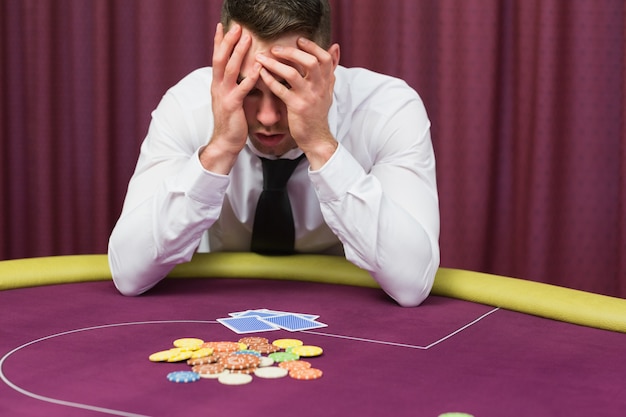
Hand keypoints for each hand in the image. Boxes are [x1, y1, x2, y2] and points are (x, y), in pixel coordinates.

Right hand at [200, 23, 260, 173]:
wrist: (225, 142)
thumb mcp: (230, 99)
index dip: (219, 41)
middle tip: (237, 26)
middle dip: (228, 41)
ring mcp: (224, 96)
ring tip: (246, 38)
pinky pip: (242, 88)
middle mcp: (218, 87)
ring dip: (238, 52)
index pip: (217, 58)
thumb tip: (240, 73)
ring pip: (229, 69)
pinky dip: (250, 76)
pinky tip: (258, 67)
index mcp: (217, 84)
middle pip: (220, 58)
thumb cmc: (232, 122)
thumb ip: (233, 85)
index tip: (224, 26)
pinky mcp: (233, 106)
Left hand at [256, 38, 338, 168]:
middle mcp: (320, 88)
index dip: (312, 47)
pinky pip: (280, 90)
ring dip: (275, 64)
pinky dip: (269, 80)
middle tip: (275, 48)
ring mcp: (308, 98)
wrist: (316, 137)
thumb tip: (335, 46)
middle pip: (310, 62)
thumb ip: (331, 68)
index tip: (298, 40)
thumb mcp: (328, 89)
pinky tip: (261, 73)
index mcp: (327, 82)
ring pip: (292, 74)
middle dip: (291, 52)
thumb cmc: (318, 112)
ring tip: (261, 58)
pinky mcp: (296, 107)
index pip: (325, 58)